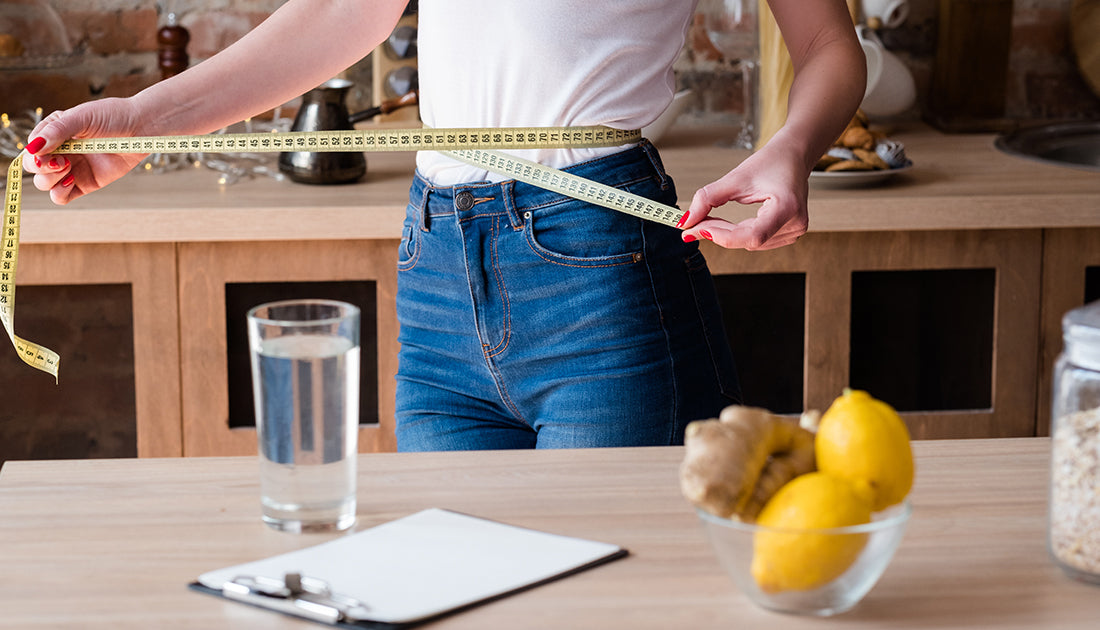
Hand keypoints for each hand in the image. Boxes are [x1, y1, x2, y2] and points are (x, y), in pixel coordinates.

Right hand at [21, 98, 148, 204]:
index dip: (34, 153)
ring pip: (45, 184)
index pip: (31, 148)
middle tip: (60, 162)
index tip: (47, 153)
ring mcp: (72, 168)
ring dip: (50, 180)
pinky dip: (60, 193)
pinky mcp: (85, 183)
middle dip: (40, 167)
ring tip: (68, 167)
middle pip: (34, 168)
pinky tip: (72, 180)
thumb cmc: (113, 117)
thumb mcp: (82, 117)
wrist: (141, 129)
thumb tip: (33, 147)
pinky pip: (62, 197)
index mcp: (53, 132)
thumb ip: (56, 131)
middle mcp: (60, 151)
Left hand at [679, 139, 810, 250]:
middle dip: (718, 233)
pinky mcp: (788, 234)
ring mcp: (794, 232)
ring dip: (725, 235)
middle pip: (748, 241)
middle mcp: (795, 224)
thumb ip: (708, 199)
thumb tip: (686, 221)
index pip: (752, 236)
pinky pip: (756, 241)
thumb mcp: (736, 177)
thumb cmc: (773, 162)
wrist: (793, 156)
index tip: (696, 229)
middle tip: (693, 224)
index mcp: (788, 208)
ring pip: (750, 244)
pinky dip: (736, 234)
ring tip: (708, 221)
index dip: (721, 235)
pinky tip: (723, 225)